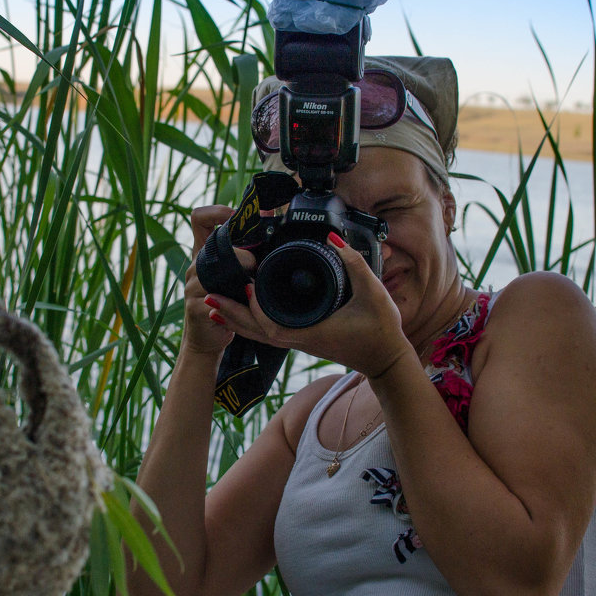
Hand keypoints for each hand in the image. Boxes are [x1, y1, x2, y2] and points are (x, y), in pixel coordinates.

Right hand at [181, 205, 256, 355]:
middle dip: (241, 252)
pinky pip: (215, 299)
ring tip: (253, 285)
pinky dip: (234, 301)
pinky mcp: (195, 308)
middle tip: (257, 264)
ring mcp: (191, 287)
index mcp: (203, 254)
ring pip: (213, 270)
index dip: (217, 211)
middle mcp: (194, 266)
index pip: (199, 218)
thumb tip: (271, 222)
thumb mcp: (233, 276)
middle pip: (214, 244)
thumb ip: (246, 253)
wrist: (207, 340)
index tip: (237, 217)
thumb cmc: (227, 304)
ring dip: (239, 274)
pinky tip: (245, 304)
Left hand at [207, 234, 408, 377]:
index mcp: (311, 332)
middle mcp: (300, 339)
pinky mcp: (302, 338)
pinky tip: (238, 312)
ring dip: (235, 319)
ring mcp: (299, 341)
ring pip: (258, 334)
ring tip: (212, 306)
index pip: (272, 327)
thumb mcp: (373, 293)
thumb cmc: (381, 329)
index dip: (255, 310)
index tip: (246, 288)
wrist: (386, 357)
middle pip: (256, 332)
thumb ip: (354, 264)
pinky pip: (268, 332)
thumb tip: (333, 238)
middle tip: (208, 299)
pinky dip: (250, 322)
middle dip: (231, 315)